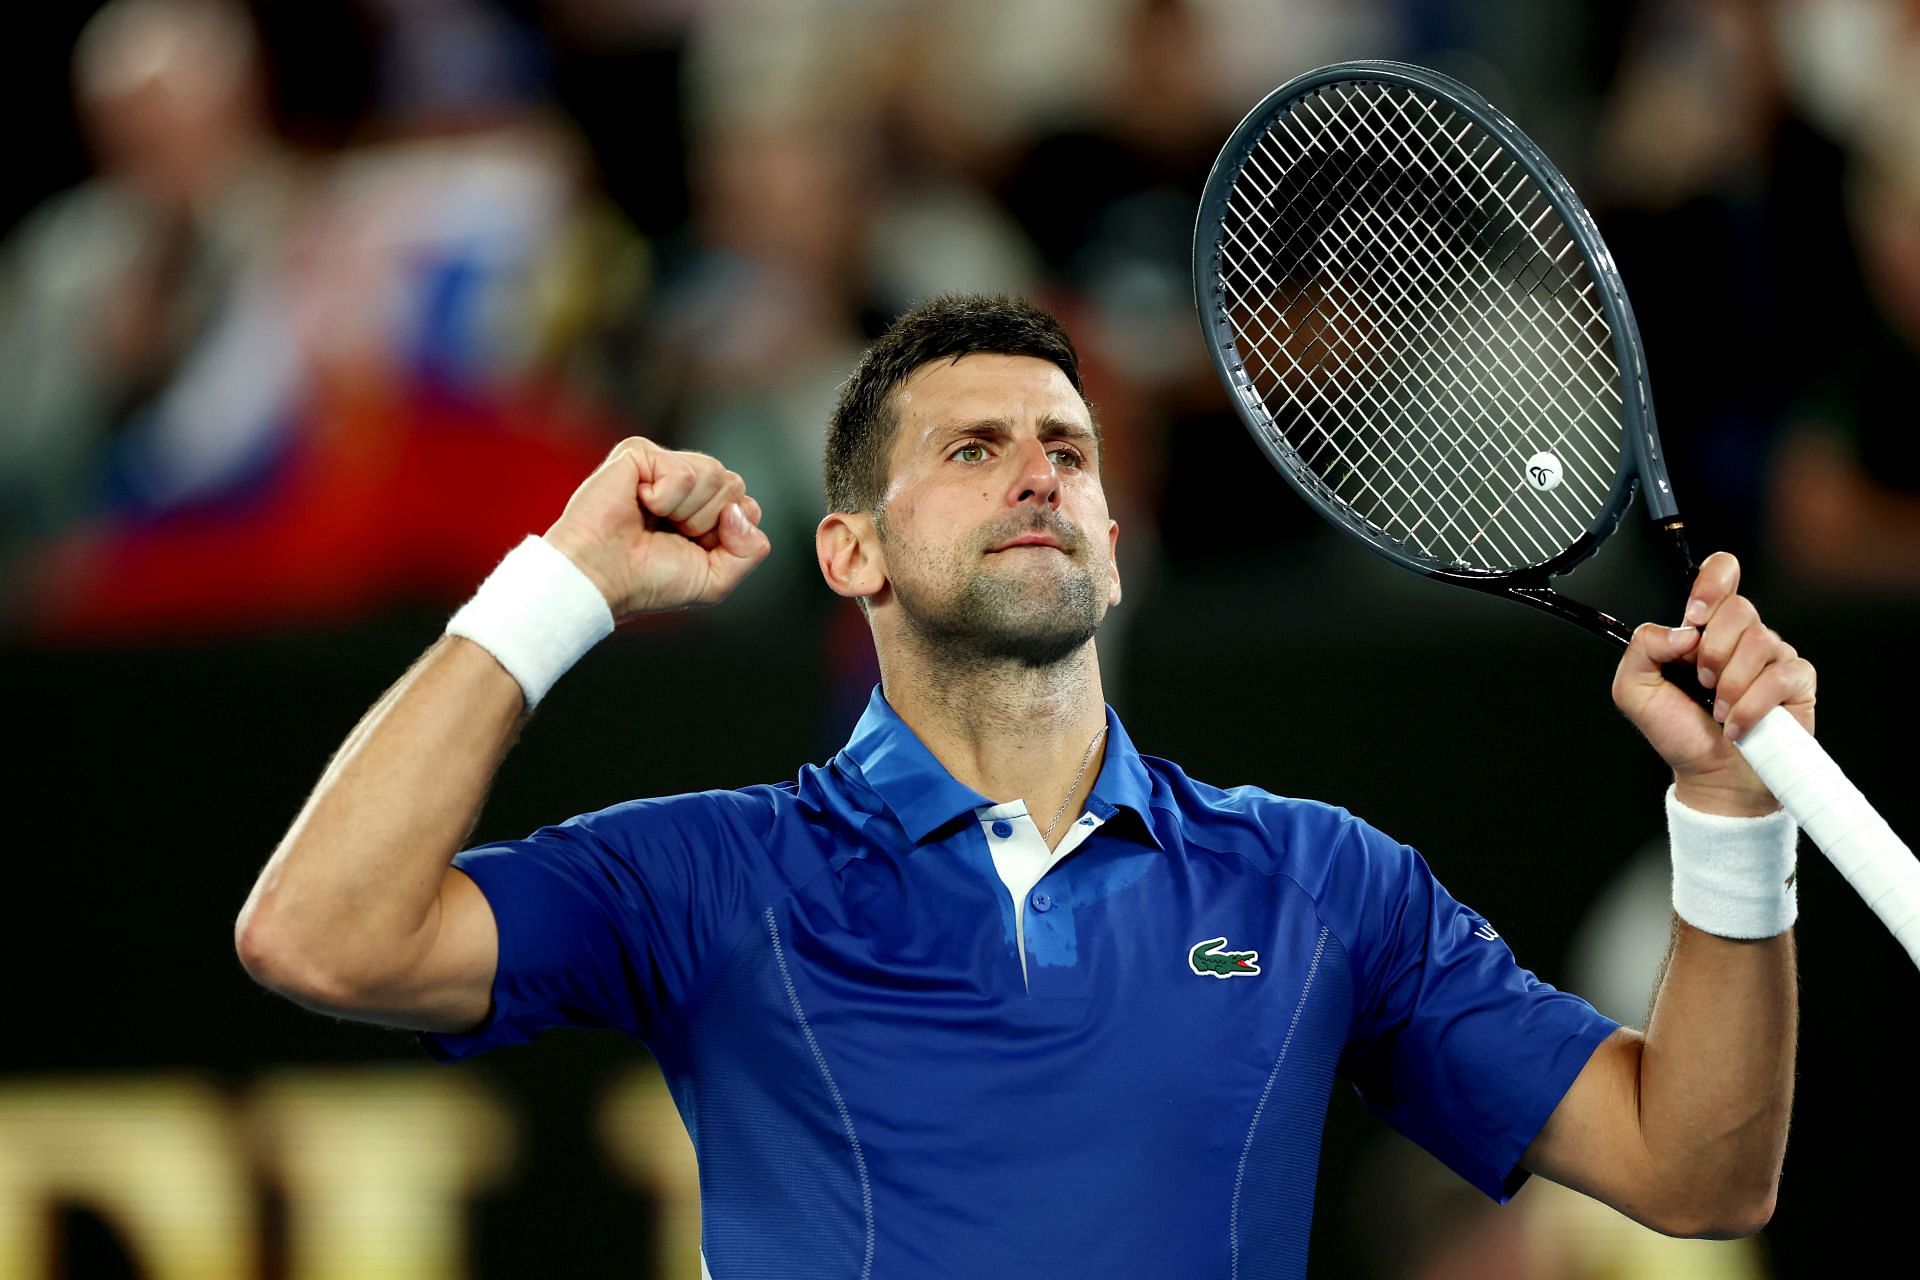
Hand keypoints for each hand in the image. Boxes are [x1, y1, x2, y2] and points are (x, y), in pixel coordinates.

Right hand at [541, 437, 769, 618]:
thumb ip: (750, 550)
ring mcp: (662, 465)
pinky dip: (665, 499)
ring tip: (652, 521)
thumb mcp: (717, 580)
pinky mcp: (639, 452)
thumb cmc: (648, 581)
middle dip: (707, 522)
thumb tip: (741, 510)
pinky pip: (684, 473)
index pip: (747, 505)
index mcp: (704, 510)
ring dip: (687, 511)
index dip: (727, 533)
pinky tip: (639, 504)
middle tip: (669, 535)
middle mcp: (686, 484)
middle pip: (734, 486)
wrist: (601, 578)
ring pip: (715, 474)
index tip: (692, 549)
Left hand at [1611, 552, 1816, 816]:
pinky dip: (1752, 705)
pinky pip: (1779, 676)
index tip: (1696, 616)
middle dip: (1712, 651)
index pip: (1722, 573)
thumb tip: (1683, 631)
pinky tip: (1737, 724)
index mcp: (1705, 628)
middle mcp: (1742, 636)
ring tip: (1719, 709)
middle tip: (1702, 682)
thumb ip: (1642, 648)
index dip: (1712, 584)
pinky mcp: (1797, 681)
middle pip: (1739, 608)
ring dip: (1730, 684)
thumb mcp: (1635, 690)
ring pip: (1759, 642)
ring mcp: (1773, 656)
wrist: (1710, 775)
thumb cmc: (1678, 731)